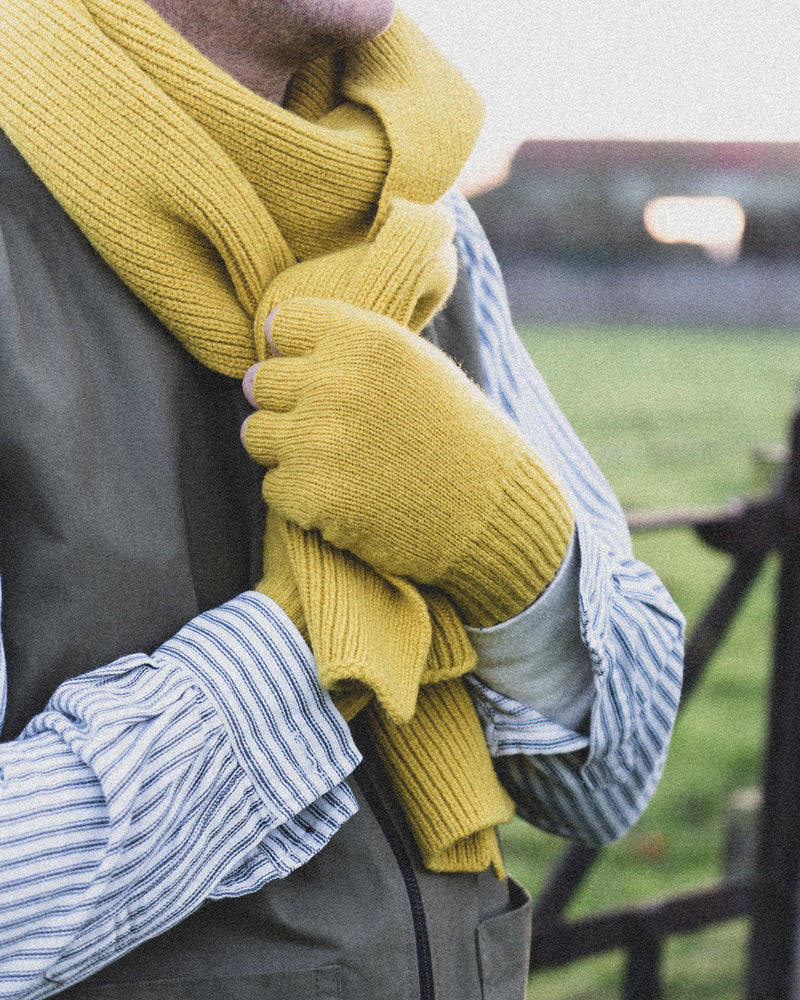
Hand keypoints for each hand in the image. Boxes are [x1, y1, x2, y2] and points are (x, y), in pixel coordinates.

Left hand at [242, 298, 572, 625]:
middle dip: (288, 405)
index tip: (318, 374)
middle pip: (260, 381)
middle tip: (333, 428)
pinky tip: (345, 496)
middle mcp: (336, 382)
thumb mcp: (416, 365)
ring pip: (255, 434)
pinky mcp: (311, 494)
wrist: (490, 515)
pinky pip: (273, 486)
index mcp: (365, 338)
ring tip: (338, 463)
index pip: (283, 324)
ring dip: (287, 450)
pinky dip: (300, 496)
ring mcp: (319, 441)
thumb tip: (277, 334)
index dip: (296, 351)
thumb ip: (352, 345)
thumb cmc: (455, 437)